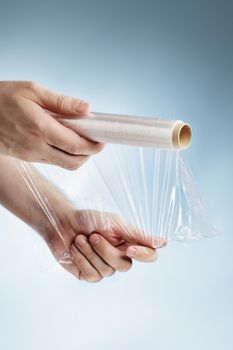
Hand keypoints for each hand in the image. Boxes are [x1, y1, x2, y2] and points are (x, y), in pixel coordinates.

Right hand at [0, 81, 102, 168]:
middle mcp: (37, 147)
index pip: (76, 145)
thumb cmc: (3, 98)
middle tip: (97, 140)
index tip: (104, 139)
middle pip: (74, 161)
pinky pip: (54, 161)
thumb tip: (87, 109)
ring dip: (79, 155)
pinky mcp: (28, 158)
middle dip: (91, 153)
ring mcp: (32, 155)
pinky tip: (66, 139)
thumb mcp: (33, 91)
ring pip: (65, 164)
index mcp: (40, 129)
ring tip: (83, 138)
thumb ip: (62, 102)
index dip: (94, 145)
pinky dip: (66, 154)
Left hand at [45, 209, 164, 281]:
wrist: (63, 223)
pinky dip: (81, 259)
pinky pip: (91, 274)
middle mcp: (119, 257)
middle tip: (92, 235)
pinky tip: (74, 248)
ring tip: (80, 239)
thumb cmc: (89, 219)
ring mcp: (104, 268)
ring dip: (89, 252)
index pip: (149, 256)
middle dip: (105, 250)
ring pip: (106, 270)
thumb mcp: (114, 223)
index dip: (143, 255)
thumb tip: (163, 243)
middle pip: (124, 265)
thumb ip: (137, 234)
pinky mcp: (89, 274)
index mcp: (129, 243)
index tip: (129, 248)